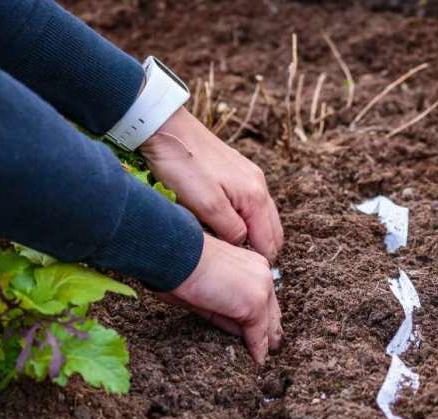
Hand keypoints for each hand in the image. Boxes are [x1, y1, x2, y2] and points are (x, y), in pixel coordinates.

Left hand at [140, 107, 283, 261]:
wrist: (165, 127)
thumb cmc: (182, 166)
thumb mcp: (206, 206)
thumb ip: (230, 230)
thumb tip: (243, 246)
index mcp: (255, 197)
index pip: (269, 242)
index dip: (257, 261)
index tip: (239, 273)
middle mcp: (259, 186)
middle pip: (272, 232)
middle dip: (261, 251)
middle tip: (238, 267)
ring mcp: (250, 177)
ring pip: (262, 218)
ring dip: (253, 236)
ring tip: (231, 250)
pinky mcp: (237, 172)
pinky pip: (251, 205)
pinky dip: (245, 221)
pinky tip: (226, 227)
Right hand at [158, 235, 282, 364]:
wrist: (175, 255)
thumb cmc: (179, 266)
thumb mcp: (206, 291)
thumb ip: (225, 310)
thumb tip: (238, 331)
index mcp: (251, 264)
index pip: (263, 296)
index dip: (264, 315)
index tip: (264, 330)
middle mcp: (262, 273)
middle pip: (272, 310)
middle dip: (270, 330)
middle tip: (271, 347)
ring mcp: (261, 288)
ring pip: (268, 323)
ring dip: (265, 341)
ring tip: (264, 357)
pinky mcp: (254, 304)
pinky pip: (258, 333)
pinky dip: (257, 349)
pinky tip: (257, 360)